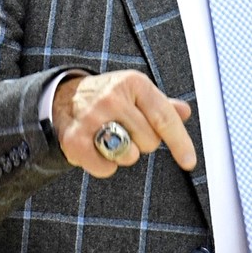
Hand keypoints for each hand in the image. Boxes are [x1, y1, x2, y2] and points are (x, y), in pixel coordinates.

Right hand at [52, 70, 195, 178]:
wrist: (62, 99)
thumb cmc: (107, 98)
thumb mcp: (135, 92)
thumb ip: (161, 105)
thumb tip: (185, 112)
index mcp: (133, 83)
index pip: (164, 118)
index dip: (180, 143)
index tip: (189, 162)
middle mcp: (113, 97)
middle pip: (150, 142)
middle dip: (142, 142)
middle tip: (125, 130)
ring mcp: (92, 118)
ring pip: (129, 156)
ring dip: (124, 155)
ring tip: (111, 138)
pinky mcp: (75, 140)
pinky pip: (106, 169)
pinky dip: (105, 166)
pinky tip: (97, 149)